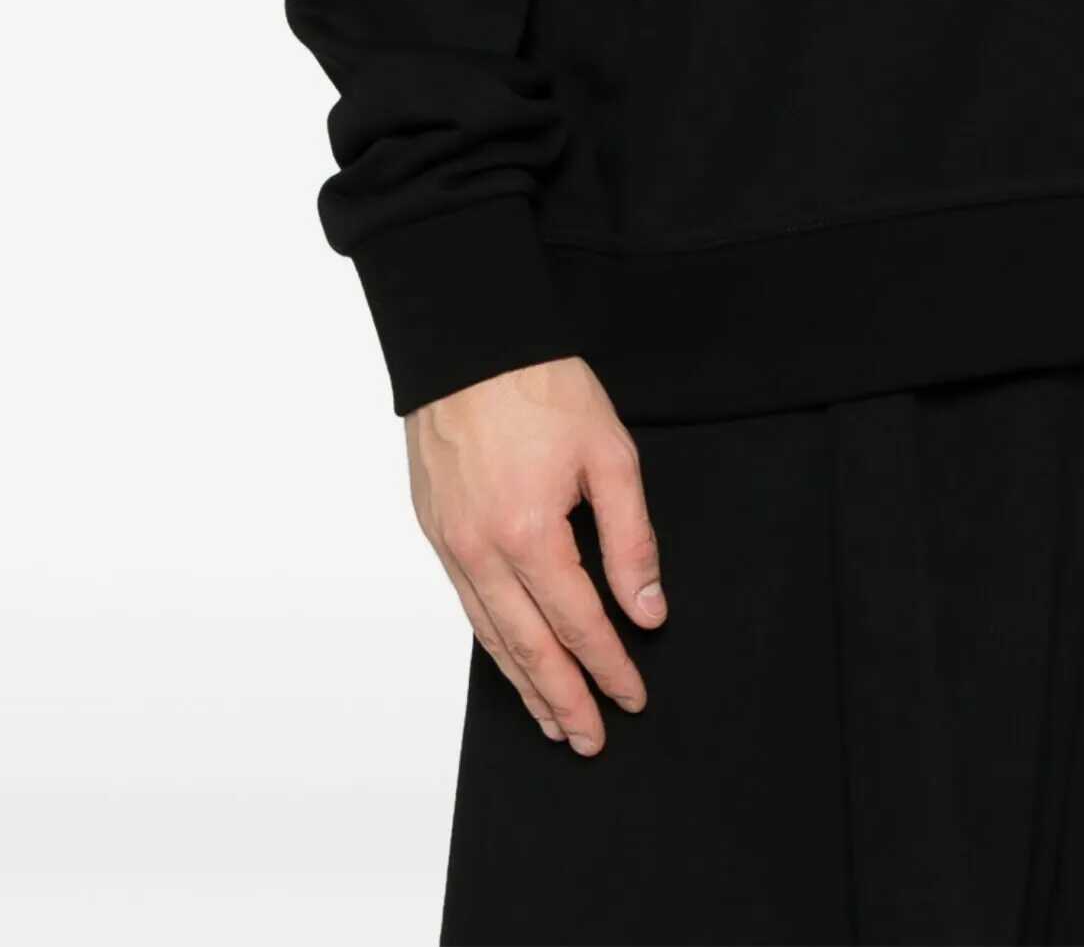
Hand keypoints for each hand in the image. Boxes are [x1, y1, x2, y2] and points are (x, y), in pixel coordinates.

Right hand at [406, 356, 665, 753]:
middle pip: (530, 647)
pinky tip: (510, 660)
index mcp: (530, 532)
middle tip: (592, 740)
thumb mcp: (609, 454)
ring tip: (553, 723)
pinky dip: (492, 644)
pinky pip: (467, 605)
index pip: (578, 622)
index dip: (608, 666)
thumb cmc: (540, 387)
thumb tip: (647, 609)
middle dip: (565, 699)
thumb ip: (631, 539)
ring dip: (525, 685)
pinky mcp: (436, 530)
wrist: (467, 342)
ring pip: (491, 635)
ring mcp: (452, 543)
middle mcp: (483, 550)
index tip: (632, 697)